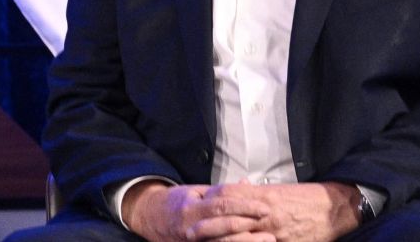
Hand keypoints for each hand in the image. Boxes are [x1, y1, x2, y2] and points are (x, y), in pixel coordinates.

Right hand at [123, 180, 274, 240]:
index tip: (264, 207)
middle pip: (224, 224)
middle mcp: (191, 226)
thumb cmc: (177, 203)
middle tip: (269, 221)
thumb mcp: (195, 191)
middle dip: (249, 223)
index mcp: (192, 208)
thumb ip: (220, 191)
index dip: (245, 206)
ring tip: (267, 238)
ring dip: (247, 241)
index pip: (222, 205)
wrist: (149, 218)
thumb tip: (246, 184)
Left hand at [204, 181, 360, 241]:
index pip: (228, 197)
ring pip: (240, 239)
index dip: (210, 201)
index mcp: (261, 197)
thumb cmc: (302, 200)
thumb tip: (236, 187)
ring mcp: (272, 233)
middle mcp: (264, 214)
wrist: (330, 210)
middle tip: (188, 232)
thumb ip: (254, 191)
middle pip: (229, 220)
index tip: (195, 206)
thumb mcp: (276, 191)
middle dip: (208, 227)